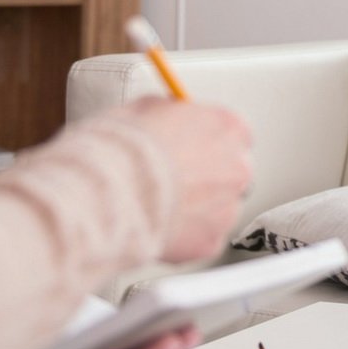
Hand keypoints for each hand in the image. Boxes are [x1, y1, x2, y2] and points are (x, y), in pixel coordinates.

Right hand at [131, 97, 253, 261]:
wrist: (110, 193)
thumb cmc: (123, 149)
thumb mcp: (145, 108)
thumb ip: (170, 113)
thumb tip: (166, 117)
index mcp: (227, 127)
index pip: (232, 134)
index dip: (207, 142)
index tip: (190, 148)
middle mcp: (238, 167)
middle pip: (231, 172)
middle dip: (206, 177)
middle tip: (172, 181)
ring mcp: (228, 206)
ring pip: (219, 207)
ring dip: (197, 208)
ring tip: (160, 206)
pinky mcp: (211, 240)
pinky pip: (203, 237)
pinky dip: (185, 236)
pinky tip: (159, 225)